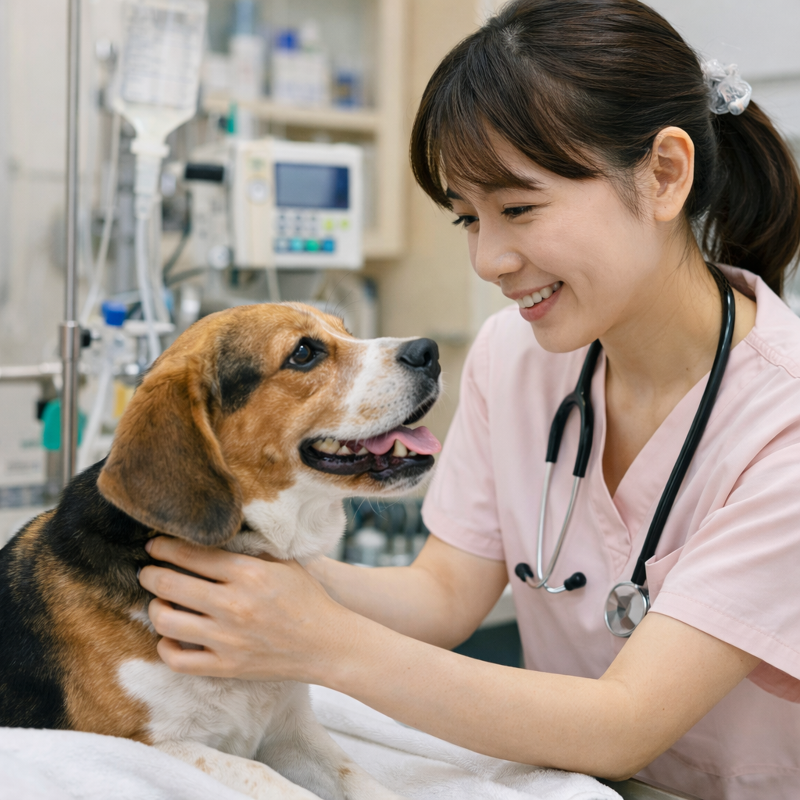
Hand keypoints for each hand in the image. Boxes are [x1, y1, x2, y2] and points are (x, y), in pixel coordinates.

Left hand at [138, 536, 356, 681]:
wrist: (327, 644)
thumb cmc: (306, 598)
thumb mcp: (282, 563)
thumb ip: (248, 549)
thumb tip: (211, 535)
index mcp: (249, 573)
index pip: (192, 554)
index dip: (166, 546)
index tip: (155, 544)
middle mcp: (234, 605)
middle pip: (171, 585)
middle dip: (150, 574)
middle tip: (147, 571)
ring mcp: (228, 639)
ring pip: (167, 622)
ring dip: (155, 608)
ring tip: (158, 602)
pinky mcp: (226, 667)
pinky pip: (178, 660)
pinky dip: (165, 647)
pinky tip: (170, 636)